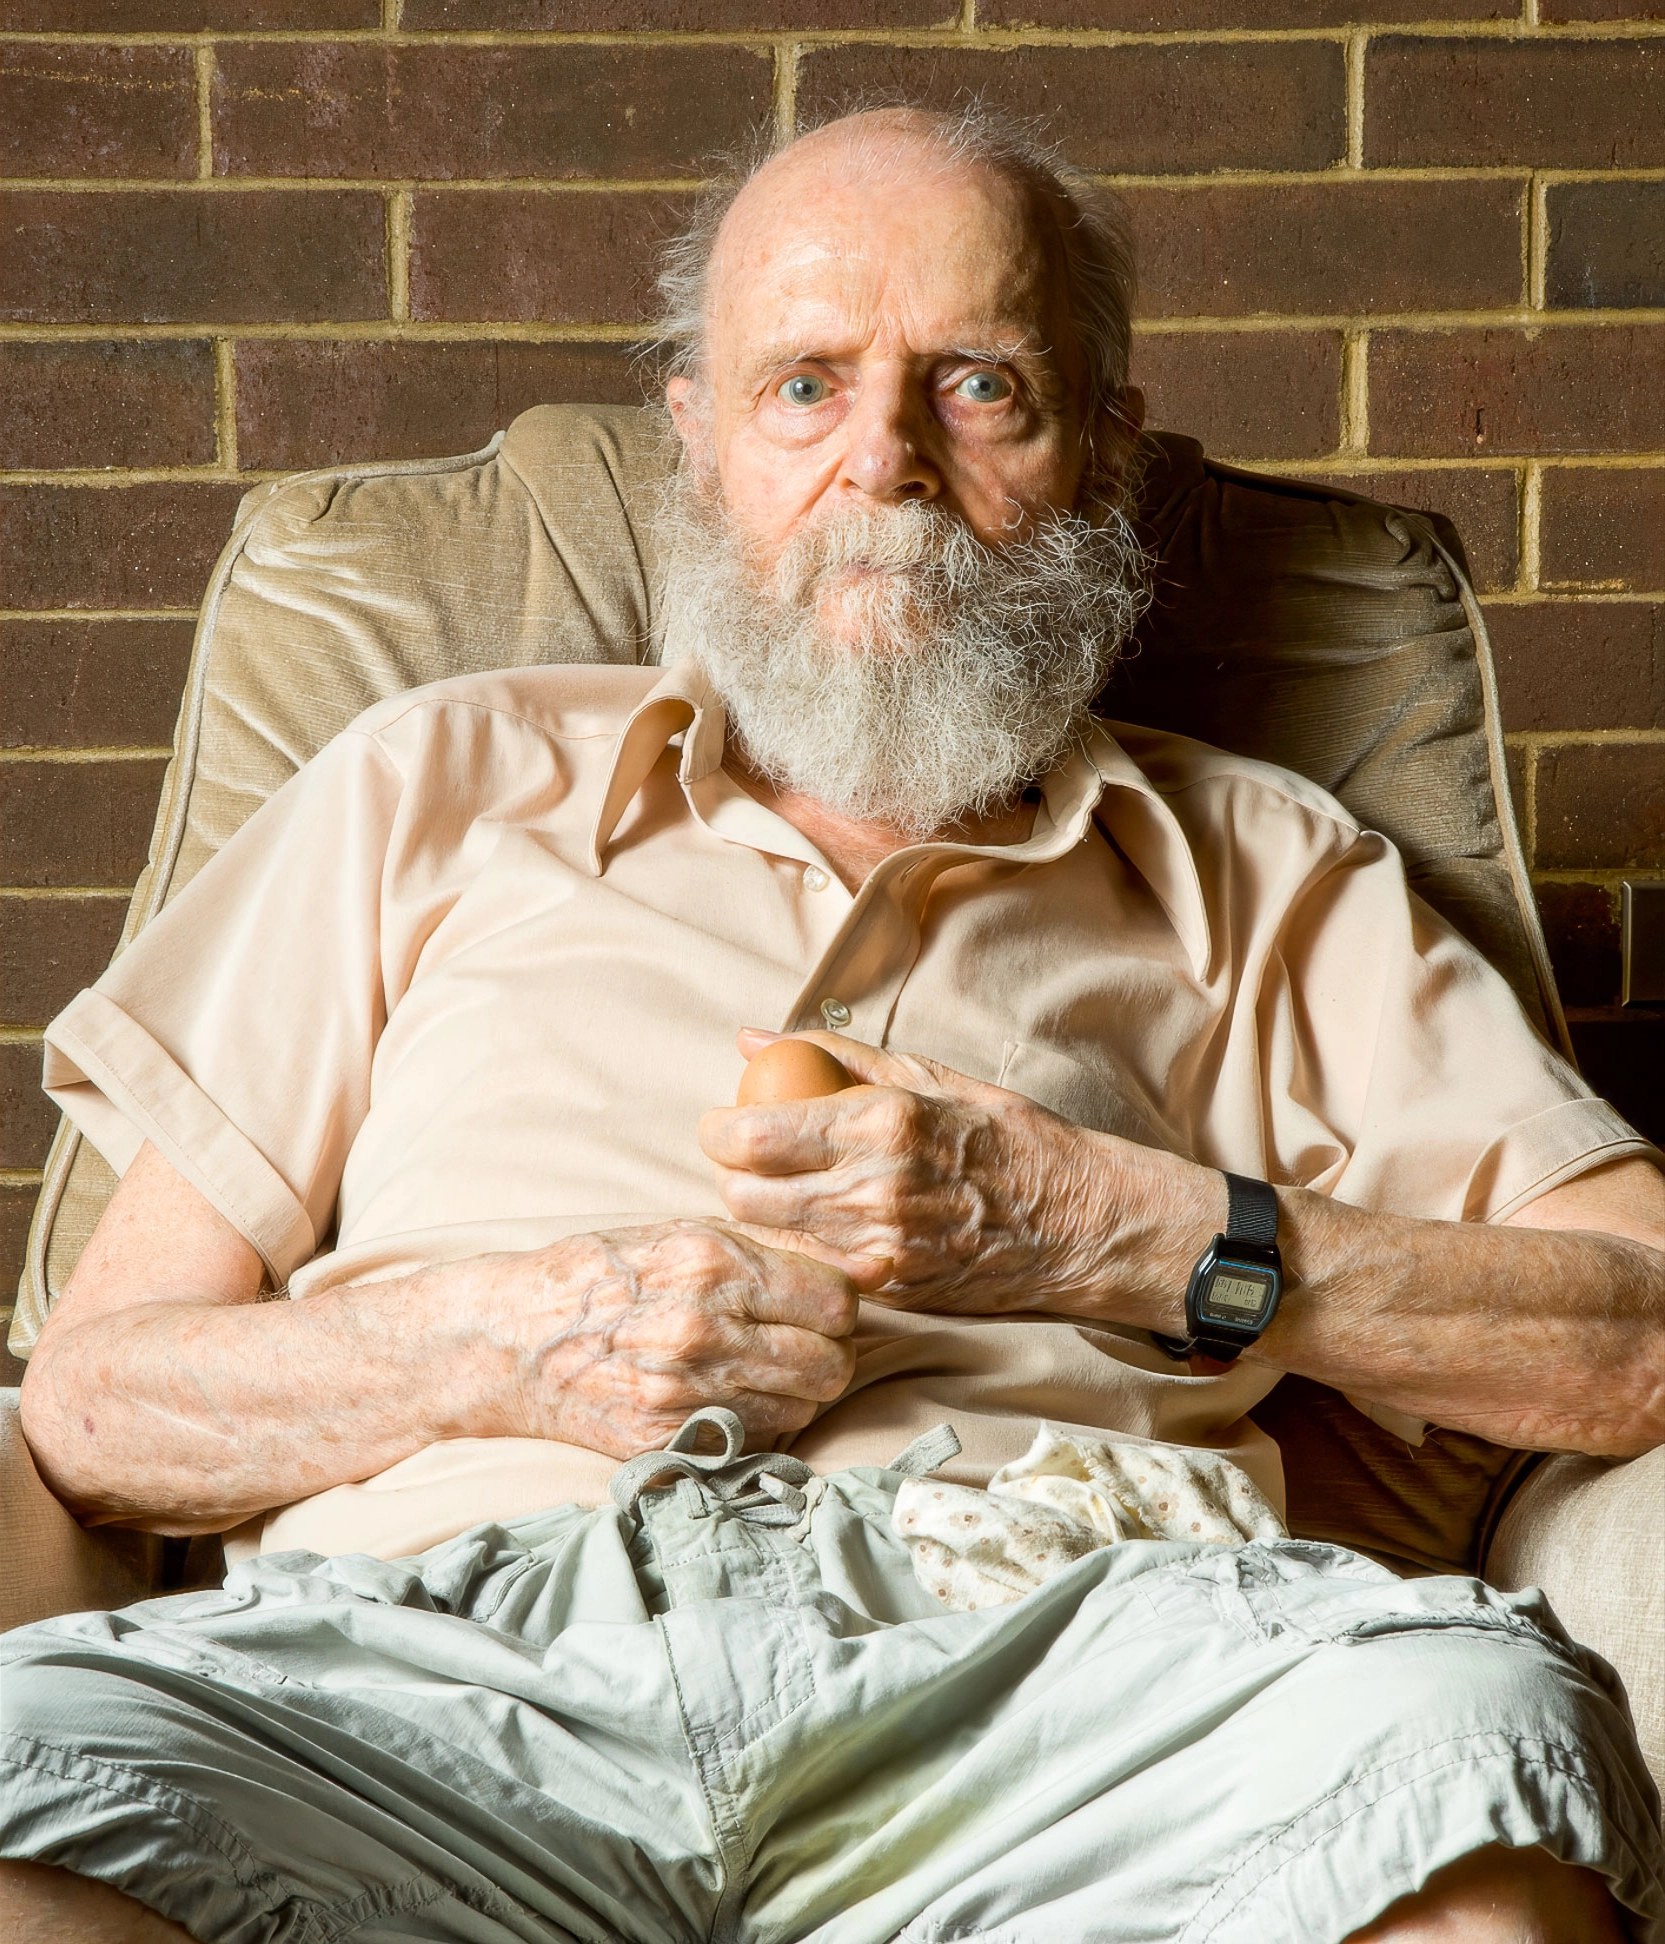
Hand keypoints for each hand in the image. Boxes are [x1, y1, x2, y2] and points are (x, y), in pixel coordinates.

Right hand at [472, 1220, 857, 1455]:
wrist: (512, 1338)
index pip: (836, 1302)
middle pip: (832, 1364)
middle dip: (828, 1354)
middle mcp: (704, 1329)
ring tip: (756, 1368)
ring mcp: (685, 1391)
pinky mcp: (668, 1439)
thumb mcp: (684, 1234)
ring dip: (794, 1391)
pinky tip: (724, 1395)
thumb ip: (774, 1250)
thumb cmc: (605, 1276)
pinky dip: (755, 1420)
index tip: (819, 1308)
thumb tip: (866, 1272)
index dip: (838, 1307)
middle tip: (799, 1344)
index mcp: (713, 1263)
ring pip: (803, 1407)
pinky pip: (756, 1437)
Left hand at [699, 1031, 1121, 1315]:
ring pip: (772, 1237)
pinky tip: (826, 1223)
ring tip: (787, 1186)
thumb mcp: (928, 1076)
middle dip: (730, 1175)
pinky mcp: (888, 1290)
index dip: (718, 1131)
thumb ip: (832, 1056)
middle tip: (746, 1158)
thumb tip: (751, 1039)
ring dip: (763, 1212)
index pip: (751, 1137)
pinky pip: (813, 1266)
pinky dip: (804, 1244)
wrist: (1077, 1221)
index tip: (723, 1122)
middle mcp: (873, 1190)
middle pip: (744, 1197)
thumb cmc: (1006, 1137)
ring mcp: (879, 1249)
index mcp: (881, 1124)